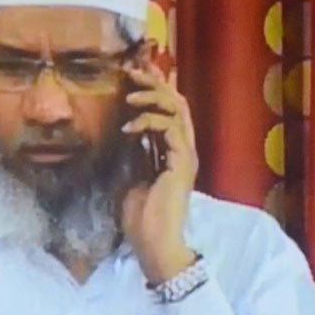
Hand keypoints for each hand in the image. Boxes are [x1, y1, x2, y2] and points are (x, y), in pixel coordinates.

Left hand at [119, 62, 198, 284]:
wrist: (153, 243)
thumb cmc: (141, 218)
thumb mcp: (131, 177)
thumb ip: (135, 154)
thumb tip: (127, 132)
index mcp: (174, 153)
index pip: (168, 111)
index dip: (153, 90)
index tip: (132, 75)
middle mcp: (184, 150)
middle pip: (177, 103)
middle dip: (155, 83)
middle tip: (132, 71)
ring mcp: (186, 155)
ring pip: (178, 109)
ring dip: (152, 97)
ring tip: (128, 96)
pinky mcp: (183, 162)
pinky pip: (170, 128)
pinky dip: (148, 121)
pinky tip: (128, 128)